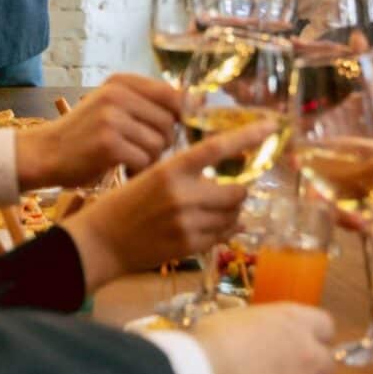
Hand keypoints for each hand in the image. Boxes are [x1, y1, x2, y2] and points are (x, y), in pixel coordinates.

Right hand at [15, 75, 180, 188]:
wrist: (45, 153)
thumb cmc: (85, 133)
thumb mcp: (111, 104)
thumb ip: (144, 101)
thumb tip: (193, 106)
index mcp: (121, 82)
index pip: (170, 92)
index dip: (182, 114)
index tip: (179, 129)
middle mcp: (117, 94)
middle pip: (169, 120)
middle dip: (165, 140)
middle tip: (149, 151)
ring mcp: (112, 118)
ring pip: (159, 142)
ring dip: (152, 158)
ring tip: (135, 159)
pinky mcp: (108, 144)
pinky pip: (144, 160)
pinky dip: (139, 169)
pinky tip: (125, 169)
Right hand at [62, 120, 273, 289]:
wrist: (101, 241)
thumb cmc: (125, 202)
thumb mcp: (152, 174)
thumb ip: (186, 170)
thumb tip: (222, 165)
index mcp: (171, 170)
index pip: (218, 147)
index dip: (248, 135)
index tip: (271, 126)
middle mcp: (182, 195)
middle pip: (236, 189)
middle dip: (241, 188)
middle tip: (235, 185)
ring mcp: (187, 224)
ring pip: (233, 214)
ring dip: (233, 209)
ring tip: (220, 205)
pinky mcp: (188, 246)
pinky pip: (222, 234)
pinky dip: (226, 228)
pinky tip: (217, 223)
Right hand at [194, 303, 334, 373]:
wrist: (204, 373)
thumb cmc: (215, 340)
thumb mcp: (242, 319)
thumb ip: (264, 327)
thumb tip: (262, 336)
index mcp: (294, 320)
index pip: (326, 325)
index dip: (315, 334)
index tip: (304, 340)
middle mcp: (307, 351)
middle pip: (328, 361)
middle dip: (314, 366)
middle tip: (292, 370)